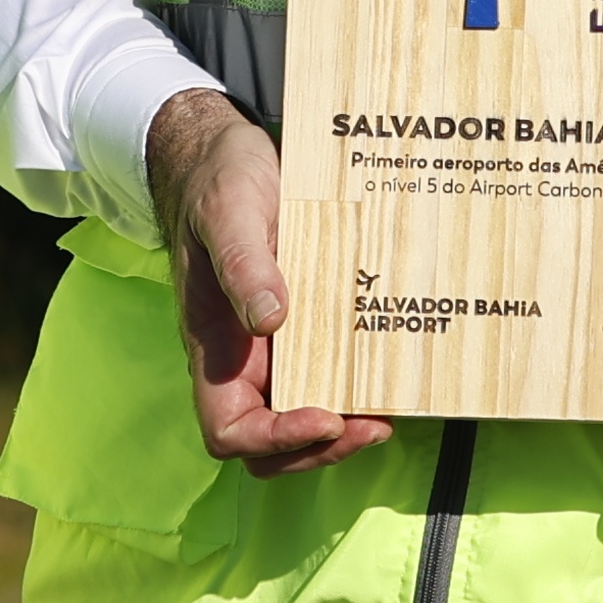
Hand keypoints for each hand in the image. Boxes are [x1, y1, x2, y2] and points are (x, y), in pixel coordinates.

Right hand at [151, 88, 391, 476]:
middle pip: (267, 445)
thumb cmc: (219, 181)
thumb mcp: (230, 212)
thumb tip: (270, 319)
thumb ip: (243, 264)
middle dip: (318, 448)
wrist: (227, 154)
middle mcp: (241, 358)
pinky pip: (326, 376)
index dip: (276, 438)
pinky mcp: (303, 328)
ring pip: (299, 419)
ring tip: (385, 412)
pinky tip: (389, 374)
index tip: (324, 416)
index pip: (229, 428)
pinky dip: (355, 389)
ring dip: (340, 431)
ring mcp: (271, 348)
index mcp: (213, 344)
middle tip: (372, 426)